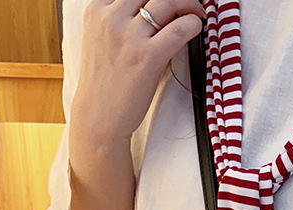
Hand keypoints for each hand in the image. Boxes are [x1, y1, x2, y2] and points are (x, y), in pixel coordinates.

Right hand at [71, 0, 204, 143]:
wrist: (99, 115)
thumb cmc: (104, 82)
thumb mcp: (100, 38)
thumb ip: (117, 19)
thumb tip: (147, 9)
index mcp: (96, 9)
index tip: (165, 0)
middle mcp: (111, 17)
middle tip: (185, 2)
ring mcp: (129, 36)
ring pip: (167, 0)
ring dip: (188, 2)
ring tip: (195, 12)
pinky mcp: (148, 57)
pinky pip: (179, 29)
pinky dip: (193, 23)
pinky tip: (196, 26)